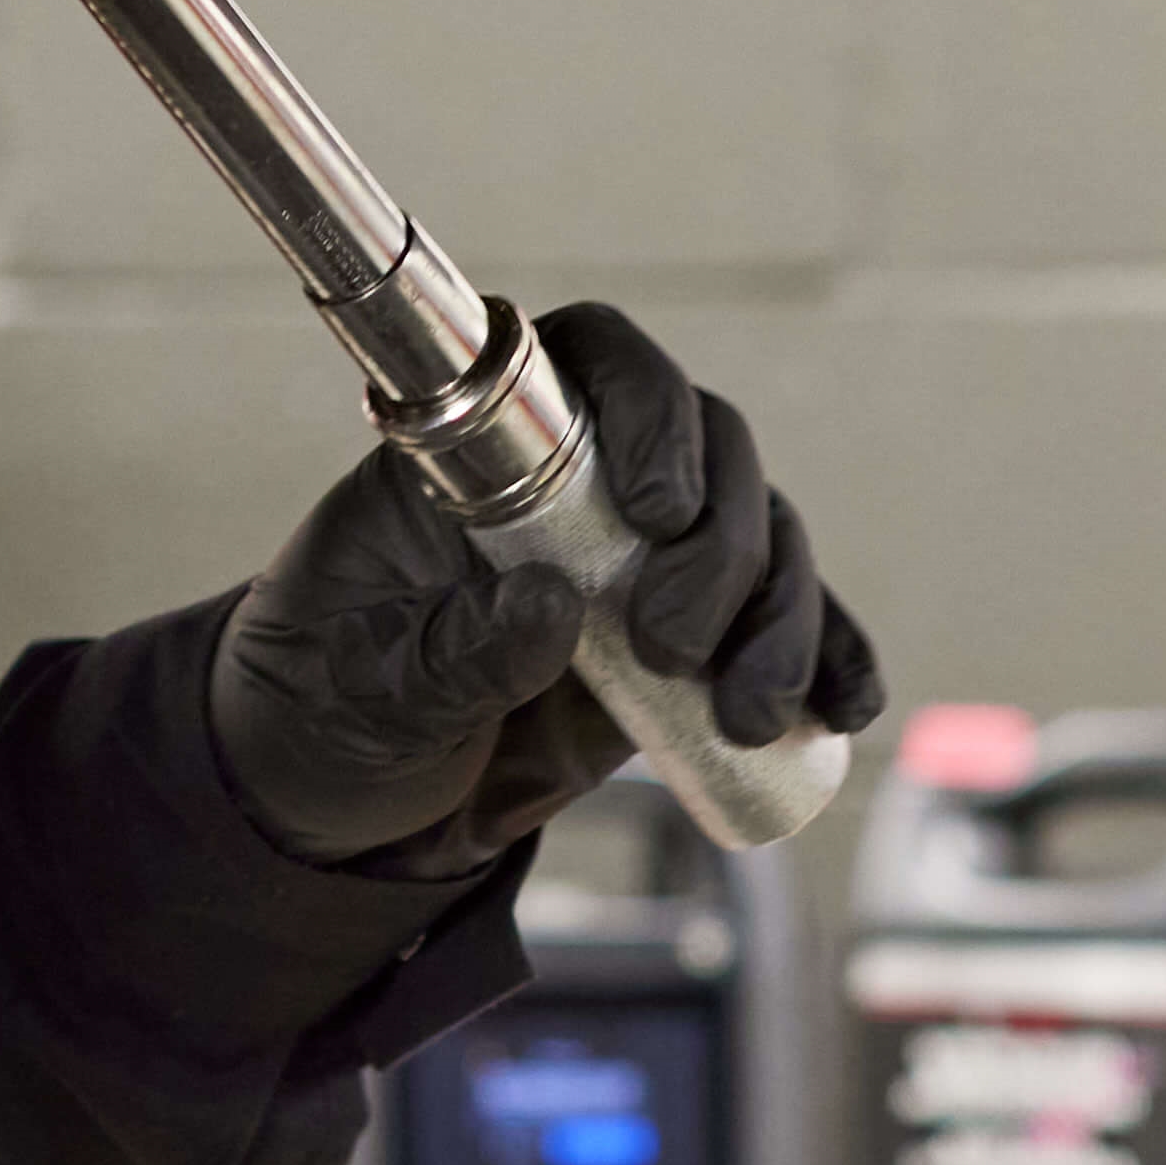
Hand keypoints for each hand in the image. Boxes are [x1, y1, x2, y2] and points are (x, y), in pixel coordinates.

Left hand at [207, 304, 878, 867]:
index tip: (656, 506)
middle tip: (673, 643)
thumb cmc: (319, 708)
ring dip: (782, 614)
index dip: (646, 406)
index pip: (589, 361)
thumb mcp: (362, 686)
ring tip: (747, 711)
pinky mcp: (685, 644)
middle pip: (708, 448)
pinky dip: (829, 657)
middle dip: (722, 543)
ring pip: (762, 534)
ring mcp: (642, 561)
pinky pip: (783, 625)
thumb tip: (553, 605)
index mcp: (483, 453)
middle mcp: (580, 484)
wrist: (331, 803)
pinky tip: (846, 707)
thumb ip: (452, 650)